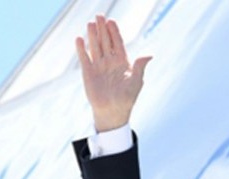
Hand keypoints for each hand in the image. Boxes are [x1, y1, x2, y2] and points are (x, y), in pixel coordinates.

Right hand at [75, 15, 151, 131]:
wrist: (113, 112)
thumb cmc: (127, 98)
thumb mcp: (136, 82)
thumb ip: (140, 67)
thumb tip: (149, 55)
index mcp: (122, 62)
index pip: (118, 43)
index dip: (114, 32)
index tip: (111, 21)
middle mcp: (110, 61)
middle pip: (105, 41)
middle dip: (103, 29)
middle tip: (100, 16)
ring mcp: (99, 66)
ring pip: (95, 47)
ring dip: (92, 35)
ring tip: (90, 24)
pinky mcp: (88, 72)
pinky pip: (84, 58)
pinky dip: (81, 49)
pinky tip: (79, 39)